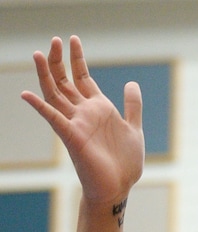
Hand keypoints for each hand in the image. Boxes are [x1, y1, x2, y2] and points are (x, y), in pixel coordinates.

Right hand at [21, 35, 143, 204]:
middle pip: (65, 82)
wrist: (119, 188)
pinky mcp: (72, 137)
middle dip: (60, 61)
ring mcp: (76, 124)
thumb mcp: (134, 129)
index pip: (83, 78)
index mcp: (99, 109)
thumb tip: (131, 82)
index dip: (77, 59)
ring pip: (55, 94)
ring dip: (46, 75)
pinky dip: (40, 106)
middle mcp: (84, 114)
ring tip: (39, 54)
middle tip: (54, 40)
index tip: (73, 40)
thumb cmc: (125, 163)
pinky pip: (53, 119)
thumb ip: (132, 106)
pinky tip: (26, 94)